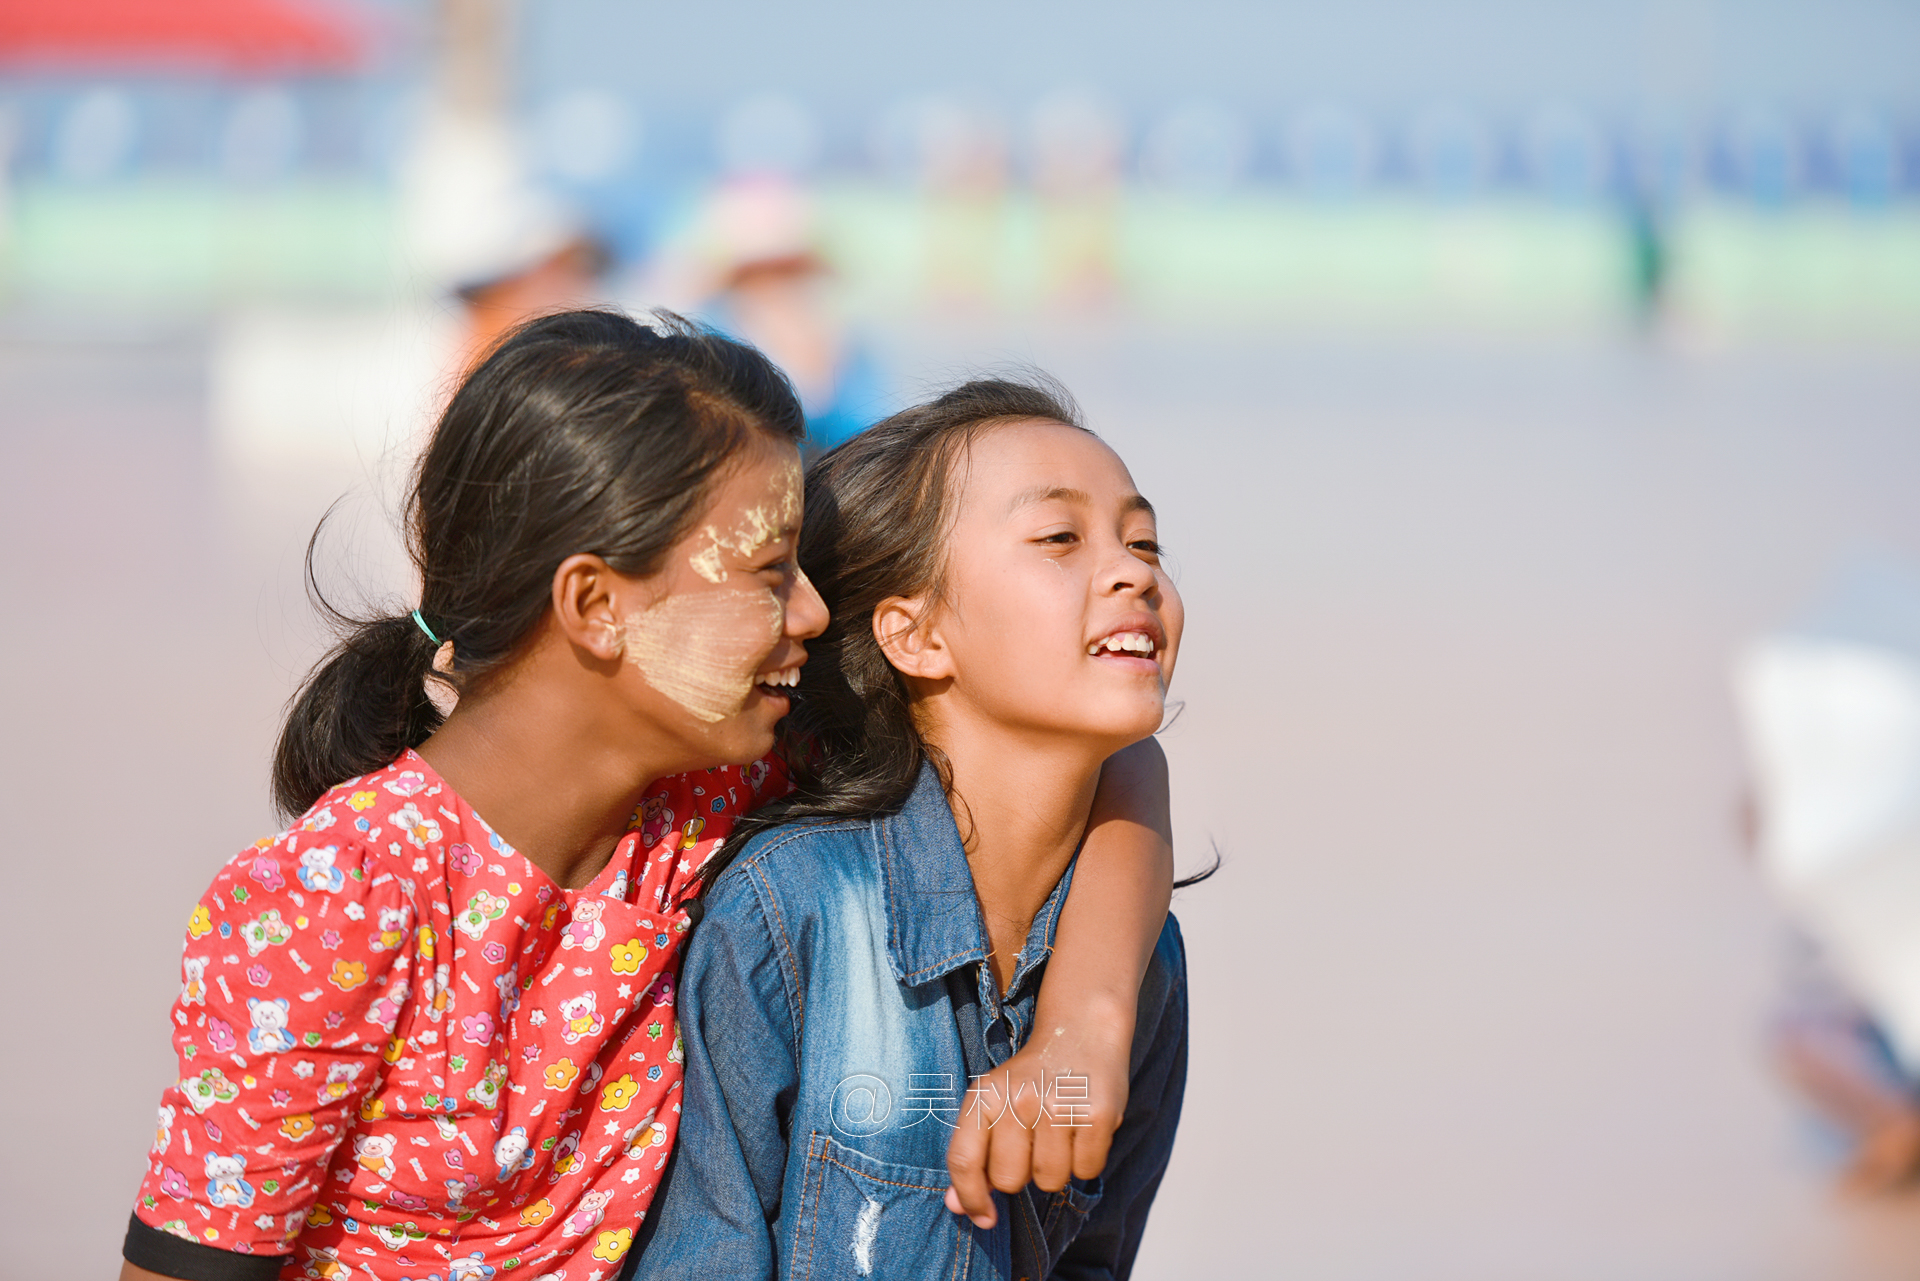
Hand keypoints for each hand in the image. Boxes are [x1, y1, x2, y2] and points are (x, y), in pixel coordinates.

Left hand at [943, 999, 1131, 1227]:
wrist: (1081, 1031)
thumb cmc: (1030, 1078)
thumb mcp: (992, 1103)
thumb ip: (971, 1155)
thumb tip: (955, 1208)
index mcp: (985, 1095)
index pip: (965, 1161)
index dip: (970, 1198)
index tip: (984, 1217)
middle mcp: (1019, 1099)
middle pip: (1010, 1180)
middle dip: (1022, 1173)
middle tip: (1033, 1141)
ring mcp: (1060, 1106)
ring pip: (1050, 1181)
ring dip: (1057, 1168)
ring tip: (1060, 1131)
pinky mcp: (1098, 1114)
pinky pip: (1087, 1170)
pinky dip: (1087, 1160)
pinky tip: (1083, 1129)